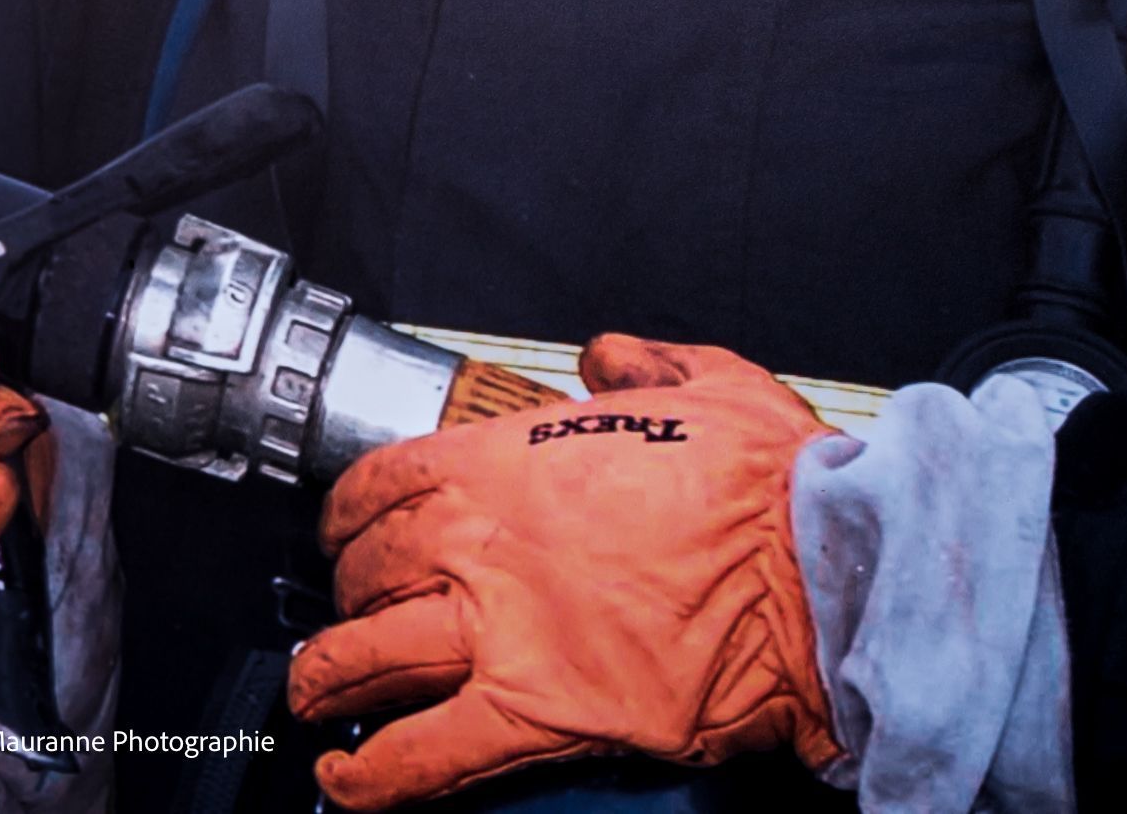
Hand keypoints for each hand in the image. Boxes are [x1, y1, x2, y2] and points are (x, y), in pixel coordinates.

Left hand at [288, 335, 839, 810]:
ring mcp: (501, 633)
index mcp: (516, 457)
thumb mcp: (705, 378)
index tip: (348, 525)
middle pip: (371, 567)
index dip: (352, 508)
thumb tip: (605, 356)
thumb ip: (638, 363)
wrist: (812, 572)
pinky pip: (421, 759)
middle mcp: (487, 541)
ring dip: (329, 677)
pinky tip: (346, 781)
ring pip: (370, 658)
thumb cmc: (768, 484)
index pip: (388, 479)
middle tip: (350, 604)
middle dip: (348, 587)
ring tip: (314, 694)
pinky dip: (370, 779)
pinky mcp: (533, 717)